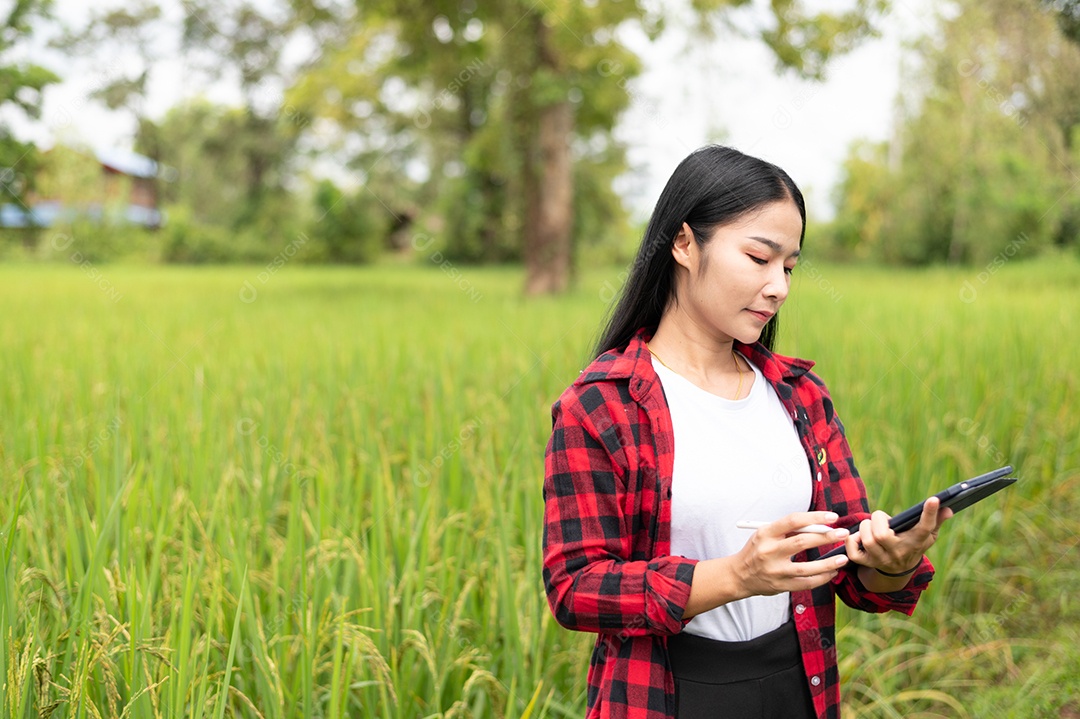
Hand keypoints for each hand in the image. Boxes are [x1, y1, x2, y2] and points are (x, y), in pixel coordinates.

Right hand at [732, 511, 850, 596]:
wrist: (739, 575)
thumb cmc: (757, 550)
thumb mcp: (765, 534)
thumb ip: (788, 530)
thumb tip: (819, 525)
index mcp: (766, 534)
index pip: (793, 521)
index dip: (814, 518)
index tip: (832, 517)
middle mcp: (769, 551)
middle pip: (801, 542)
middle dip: (825, 537)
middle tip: (843, 534)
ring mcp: (775, 570)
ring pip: (806, 568)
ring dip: (827, 563)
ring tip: (843, 558)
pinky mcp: (780, 586)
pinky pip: (806, 583)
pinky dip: (821, 578)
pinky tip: (832, 572)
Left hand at [845, 496, 953, 573]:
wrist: (899, 571)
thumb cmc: (913, 545)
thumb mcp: (927, 536)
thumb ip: (936, 521)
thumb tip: (947, 508)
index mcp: (916, 542)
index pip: (925, 528)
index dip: (929, 514)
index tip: (933, 499)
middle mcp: (899, 552)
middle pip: (882, 535)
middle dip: (877, 519)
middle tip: (881, 518)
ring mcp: (882, 559)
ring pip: (868, 541)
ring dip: (865, 527)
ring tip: (870, 525)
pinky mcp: (868, 562)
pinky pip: (854, 552)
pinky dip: (852, 540)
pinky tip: (859, 536)